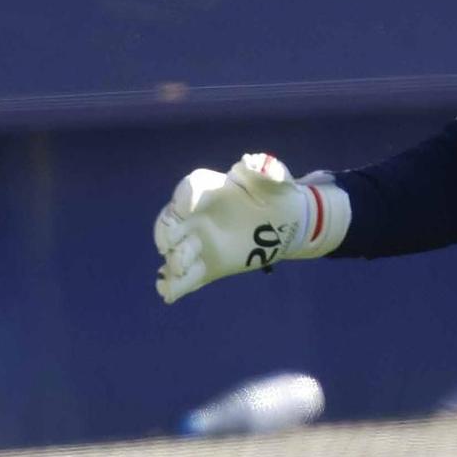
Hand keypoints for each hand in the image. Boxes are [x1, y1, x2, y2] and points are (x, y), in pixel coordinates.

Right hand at [153, 153, 349, 302]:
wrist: (289, 223)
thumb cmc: (278, 195)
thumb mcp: (278, 180)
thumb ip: (267, 170)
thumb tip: (251, 162)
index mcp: (212, 189)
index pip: (190, 188)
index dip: (185, 196)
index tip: (189, 206)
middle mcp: (198, 216)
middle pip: (169, 221)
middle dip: (166, 231)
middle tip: (171, 242)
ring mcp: (200, 243)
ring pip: (175, 252)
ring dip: (173, 261)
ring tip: (179, 269)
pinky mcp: (208, 267)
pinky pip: (186, 278)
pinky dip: (174, 286)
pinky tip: (168, 294)